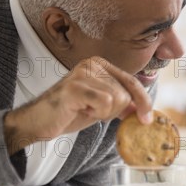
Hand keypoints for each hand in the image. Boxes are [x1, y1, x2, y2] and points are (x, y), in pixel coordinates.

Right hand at [4, 56, 152, 154]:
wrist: (38, 122)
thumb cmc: (69, 113)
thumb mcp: (102, 106)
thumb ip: (122, 102)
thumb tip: (144, 108)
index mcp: (100, 64)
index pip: (132, 81)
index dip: (143, 101)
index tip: (147, 119)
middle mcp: (92, 64)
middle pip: (126, 93)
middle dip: (114, 110)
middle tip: (92, 111)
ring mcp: (82, 73)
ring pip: (117, 98)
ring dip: (103, 112)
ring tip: (84, 109)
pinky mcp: (75, 87)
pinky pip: (105, 102)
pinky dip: (96, 113)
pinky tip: (80, 110)